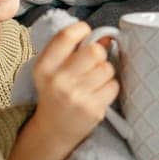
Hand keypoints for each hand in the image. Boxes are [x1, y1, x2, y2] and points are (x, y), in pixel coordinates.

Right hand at [24, 23, 118, 153]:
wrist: (53, 129)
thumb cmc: (56, 93)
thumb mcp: (54, 69)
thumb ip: (73, 49)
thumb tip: (106, 37)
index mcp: (45, 66)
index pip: (66, 36)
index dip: (82, 30)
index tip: (85, 34)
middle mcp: (58, 81)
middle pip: (94, 51)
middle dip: (98, 54)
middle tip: (92, 63)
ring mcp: (76, 97)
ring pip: (107, 68)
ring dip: (105, 72)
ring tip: (94, 80)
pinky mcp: (92, 110)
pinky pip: (113, 86)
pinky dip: (110, 87)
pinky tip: (98, 93)